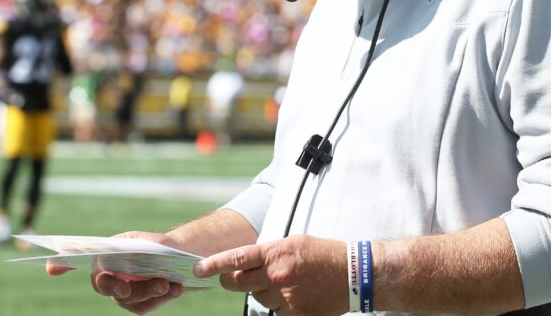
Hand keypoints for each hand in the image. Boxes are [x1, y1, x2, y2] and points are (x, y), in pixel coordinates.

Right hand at [46, 231, 185, 313]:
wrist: (180, 260)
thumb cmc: (157, 247)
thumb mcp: (148, 241)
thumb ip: (135, 248)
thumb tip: (125, 257)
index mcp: (106, 255)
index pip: (78, 258)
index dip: (62, 263)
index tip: (52, 268)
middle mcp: (109, 276)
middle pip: (104, 286)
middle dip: (115, 287)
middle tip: (127, 288)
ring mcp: (122, 294)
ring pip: (128, 299)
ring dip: (149, 291)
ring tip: (167, 283)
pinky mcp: (138, 306)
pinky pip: (144, 307)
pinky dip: (162, 297)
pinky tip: (176, 288)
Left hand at [193, 234, 345, 315]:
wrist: (353, 274)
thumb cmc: (322, 254)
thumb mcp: (292, 243)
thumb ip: (268, 253)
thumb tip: (246, 263)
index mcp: (275, 252)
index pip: (236, 259)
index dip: (213, 265)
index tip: (198, 269)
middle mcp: (276, 275)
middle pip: (238, 283)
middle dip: (232, 280)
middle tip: (232, 278)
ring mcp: (285, 297)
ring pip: (257, 297)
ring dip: (262, 291)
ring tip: (284, 282)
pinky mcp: (294, 314)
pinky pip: (274, 311)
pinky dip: (279, 304)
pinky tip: (295, 295)